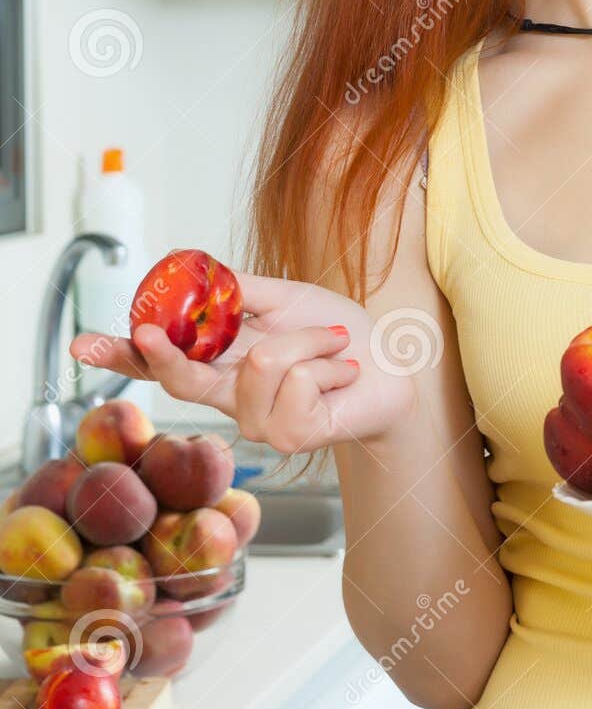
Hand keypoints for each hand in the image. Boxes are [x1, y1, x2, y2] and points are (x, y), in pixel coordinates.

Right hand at [69, 272, 416, 453]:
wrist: (392, 366)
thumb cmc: (338, 336)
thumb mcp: (284, 301)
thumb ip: (239, 292)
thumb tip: (195, 271)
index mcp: (221, 365)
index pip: (159, 365)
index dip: (119, 358)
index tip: (83, 345)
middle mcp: (231, 399)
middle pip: (179, 381)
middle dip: (163, 355)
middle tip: (148, 331)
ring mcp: (257, 423)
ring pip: (262, 363)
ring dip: (308, 341)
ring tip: (331, 348)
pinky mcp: (290, 437)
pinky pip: (296, 380)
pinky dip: (327, 361)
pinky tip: (341, 372)